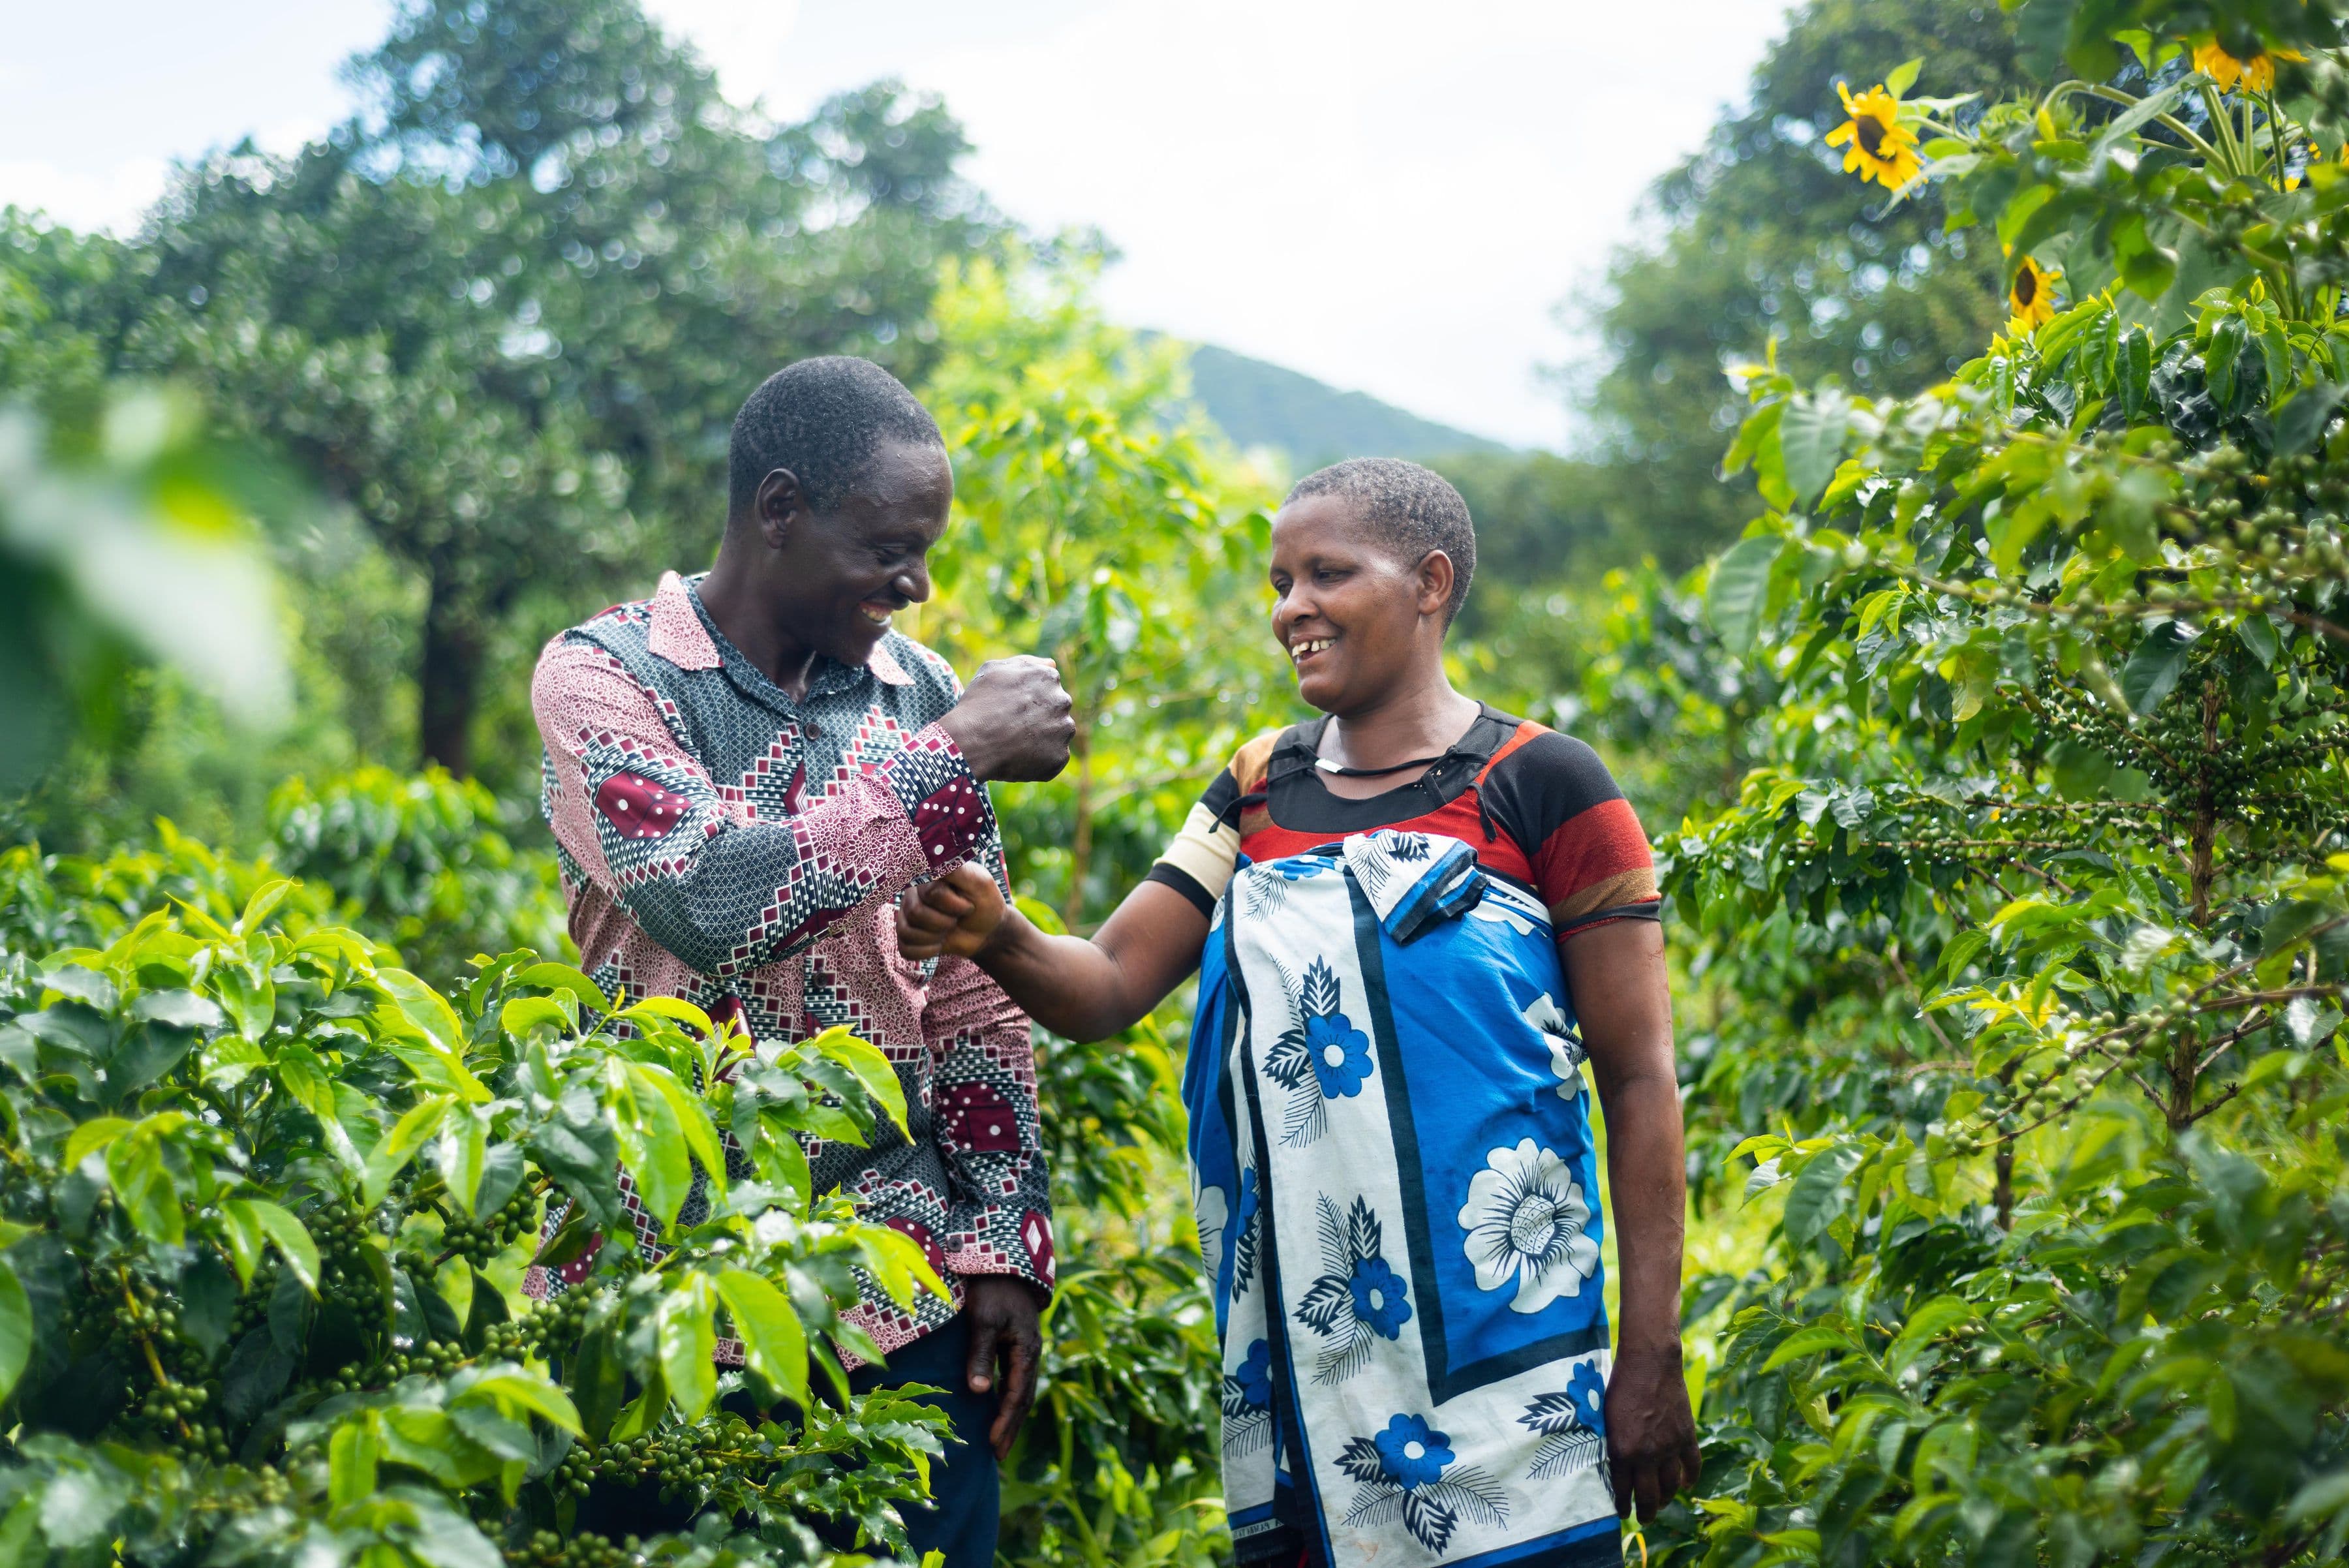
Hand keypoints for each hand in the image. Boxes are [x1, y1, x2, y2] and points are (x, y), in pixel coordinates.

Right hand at [898, 862, 1008, 961]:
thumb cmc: (984, 903)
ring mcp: (906, 914)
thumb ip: (955, 869)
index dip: (952, 905)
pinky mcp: (906, 936)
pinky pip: (906, 949)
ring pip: (908, 931)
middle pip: (916, 912)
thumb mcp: (979, 883)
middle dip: (945, 922)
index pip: (929, 892)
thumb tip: (931, 860)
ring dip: (936, 937)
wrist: (987, 931)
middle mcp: (912, 892)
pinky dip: (928, 951)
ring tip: (948, 928)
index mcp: (928, 874)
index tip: (968, 904)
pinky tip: (939, 943)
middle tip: (958, 918)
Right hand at [936, 656, 1074, 782]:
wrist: (972, 742)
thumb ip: (1027, 663)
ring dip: (1043, 737)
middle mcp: (1062, 701)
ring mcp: (1063, 730)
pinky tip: (1020, 757)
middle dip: (1039, 716)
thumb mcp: (994, 669)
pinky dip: (1041, 759)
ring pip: (1057, 733)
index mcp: (1049, 677)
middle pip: (1055, 709)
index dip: (1027, 699)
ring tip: (1015, 742)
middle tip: (1012, 726)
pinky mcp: (1060, 756)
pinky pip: (1054, 757)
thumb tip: (1052, 664)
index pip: (1047, 687)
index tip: (1011, 708)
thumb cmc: (979, 704)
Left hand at [962, 1275, 1044, 1460]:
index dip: (1006, 1423)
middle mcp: (1030, 1354)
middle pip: (1024, 1399)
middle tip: (999, 1456)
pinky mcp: (1017, 1344)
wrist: (1004, 1262)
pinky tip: (997, 1408)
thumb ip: (981, 1355)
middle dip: (1011, 1428)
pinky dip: (1009, 1399)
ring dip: (1011, 1417)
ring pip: (1022, 1391)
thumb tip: (979, 1393)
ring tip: (999, 1440)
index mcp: (1027, 1351)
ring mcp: (1026, 1349)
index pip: (1017, 1397)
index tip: (994, 1447)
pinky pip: (1016, 1380)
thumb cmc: (991, 1289)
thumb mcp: (984, 1320)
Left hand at [1606, 1343, 1699, 1521]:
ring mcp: (1670, 1447)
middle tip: (1644, 1518)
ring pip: (1672, 1486)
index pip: (1622, 1491)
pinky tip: (1685, 1484)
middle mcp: (1647, 1455)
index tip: (1622, 1513)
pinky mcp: (1686, 1437)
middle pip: (1650, 1497)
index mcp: (1623, 1451)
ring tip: (1662, 1503)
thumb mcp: (1604, 1418)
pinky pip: (1692, 1466)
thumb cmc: (1619, 1386)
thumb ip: (1609, 1444)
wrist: (1649, 1364)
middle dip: (1647, 1513)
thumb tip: (1607, 1466)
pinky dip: (1690, 1479)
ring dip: (1667, 1499)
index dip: (1622, 1506)